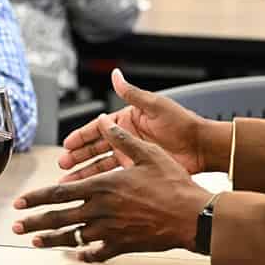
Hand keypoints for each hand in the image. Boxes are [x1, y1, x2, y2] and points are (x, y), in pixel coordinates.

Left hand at [13, 118, 207, 261]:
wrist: (192, 216)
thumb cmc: (172, 184)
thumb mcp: (148, 153)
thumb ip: (121, 138)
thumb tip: (104, 121)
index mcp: (102, 186)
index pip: (59, 193)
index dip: (36, 198)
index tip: (20, 203)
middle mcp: (100, 210)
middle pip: (58, 218)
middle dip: (34, 222)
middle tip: (17, 226)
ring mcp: (109, 231)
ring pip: (72, 238)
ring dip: (51, 240)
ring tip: (36, 241)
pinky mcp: (122, 246)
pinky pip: (97, 253)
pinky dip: (84, 255)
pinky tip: (77, 256)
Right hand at [57, 69, 219, 180]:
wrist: (202, 147)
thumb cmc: (182, 123)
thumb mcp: (155, 106)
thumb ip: (132, 94)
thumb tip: (115, 75)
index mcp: (128, 120)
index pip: (99, 128)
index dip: (82, 136)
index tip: (67, 144)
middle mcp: (127, 137)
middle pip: (96, 148)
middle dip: (78, 156)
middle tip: (63, 165)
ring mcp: (132, 154)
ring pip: (102, 164)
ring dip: (85, 172)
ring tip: (70, 181)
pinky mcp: (139, 170)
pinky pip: (115, 176)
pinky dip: (101, 182)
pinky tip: (90, 189)